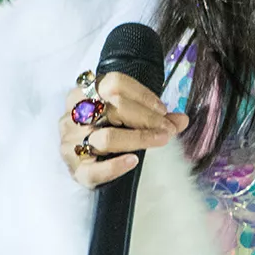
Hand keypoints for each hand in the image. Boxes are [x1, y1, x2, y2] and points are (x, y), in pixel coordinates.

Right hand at [59, 70, 188, 187]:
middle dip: (147, 118)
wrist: (81, 161)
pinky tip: (133, 162)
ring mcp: (71, 142)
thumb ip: (154, 117)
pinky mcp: (75, 170)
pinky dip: (116, 166)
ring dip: (139, 138)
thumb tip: (183, 119)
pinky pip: (95, 170)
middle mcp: (74, 115)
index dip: (142, 94)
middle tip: (169, 128)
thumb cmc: (106, 130)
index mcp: (83, 93)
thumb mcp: (125, 117)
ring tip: (161, 140)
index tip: (163, 109)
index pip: (114, 83)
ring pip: (107, 137)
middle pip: (113, 109)